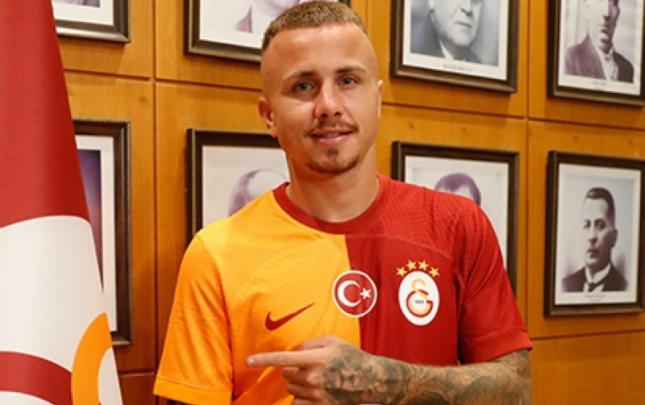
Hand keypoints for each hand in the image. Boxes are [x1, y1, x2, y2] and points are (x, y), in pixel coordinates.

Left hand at [246, 336, 381, 404]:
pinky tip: (316, 391)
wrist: (371, 381)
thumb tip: (294, 350)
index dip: (263, 359)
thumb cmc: (352, 357)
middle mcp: (313, 378)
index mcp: (316, 359)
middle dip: (293, 369)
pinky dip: (302, 396)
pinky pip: (298, 402)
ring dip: (298, 383)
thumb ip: (310, 344)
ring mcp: (316, 394)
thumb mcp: (332, 342)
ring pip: (291, 388)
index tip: (248, 360)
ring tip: (317, 378)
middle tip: (310, 366)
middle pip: (287, 373)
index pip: (283, 358)